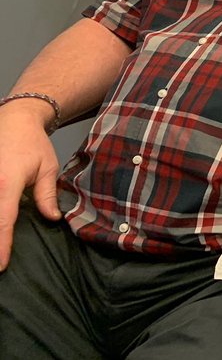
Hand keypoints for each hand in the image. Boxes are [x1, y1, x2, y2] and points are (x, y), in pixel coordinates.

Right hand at [0, 101, 61, 271]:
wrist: (14, 120)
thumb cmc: (32, 144)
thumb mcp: (47, 168)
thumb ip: (47, 195)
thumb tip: (53, 218)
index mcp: (6, 184)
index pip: (3, 221)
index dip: (2, 246)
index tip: (1, 265)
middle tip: (0, 264)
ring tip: (0, 249)